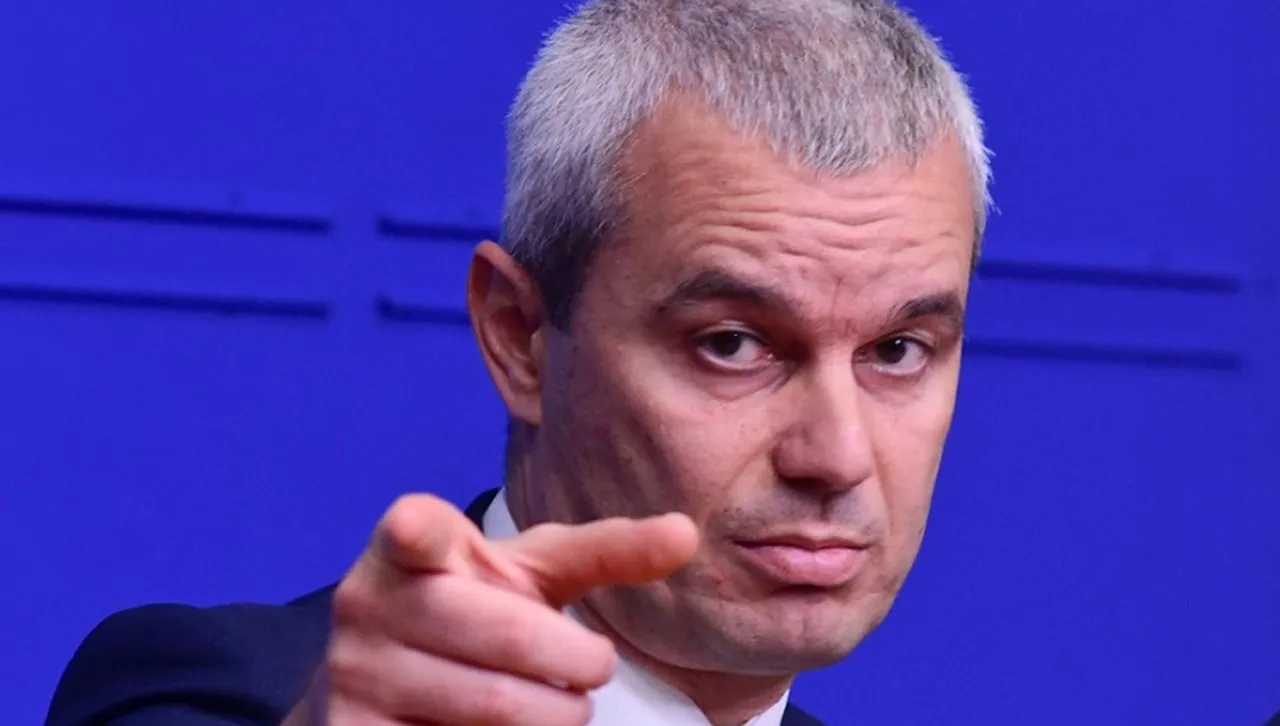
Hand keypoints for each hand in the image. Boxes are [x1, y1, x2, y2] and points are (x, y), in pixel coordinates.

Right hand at [284, 493, 698, 725]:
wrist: (390, 672)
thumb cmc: (480, 603)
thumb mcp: (536, 571)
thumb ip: (606, 551)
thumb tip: (687, 532)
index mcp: (409, 544)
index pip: (411, 532)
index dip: (416, 534)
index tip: (414, 532)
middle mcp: (369, 602)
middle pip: (506, 636)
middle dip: (574, 659)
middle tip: (594, 668)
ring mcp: (354, 674)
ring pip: (493, 707)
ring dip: (554, 715)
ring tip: (563, 705)